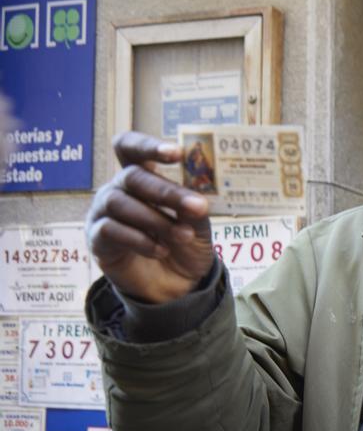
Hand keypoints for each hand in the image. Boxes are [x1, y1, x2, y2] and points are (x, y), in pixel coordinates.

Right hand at [86, 131, 214, 303]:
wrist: (176, 284)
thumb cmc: (184, 243)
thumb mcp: (196, 224)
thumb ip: (193, 207)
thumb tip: (197, 199)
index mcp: (141, 177)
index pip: (131, 149)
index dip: (148, 146)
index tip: (176, 153)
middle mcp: (118, 189)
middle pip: (131, 177)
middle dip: (166, 192)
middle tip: (197, 207)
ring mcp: (103, 213)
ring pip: (120, 203)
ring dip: (156, 220)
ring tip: (184, 235)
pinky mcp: (97, 239)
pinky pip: (110, 230)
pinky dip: (140, 240)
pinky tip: (161, 250)